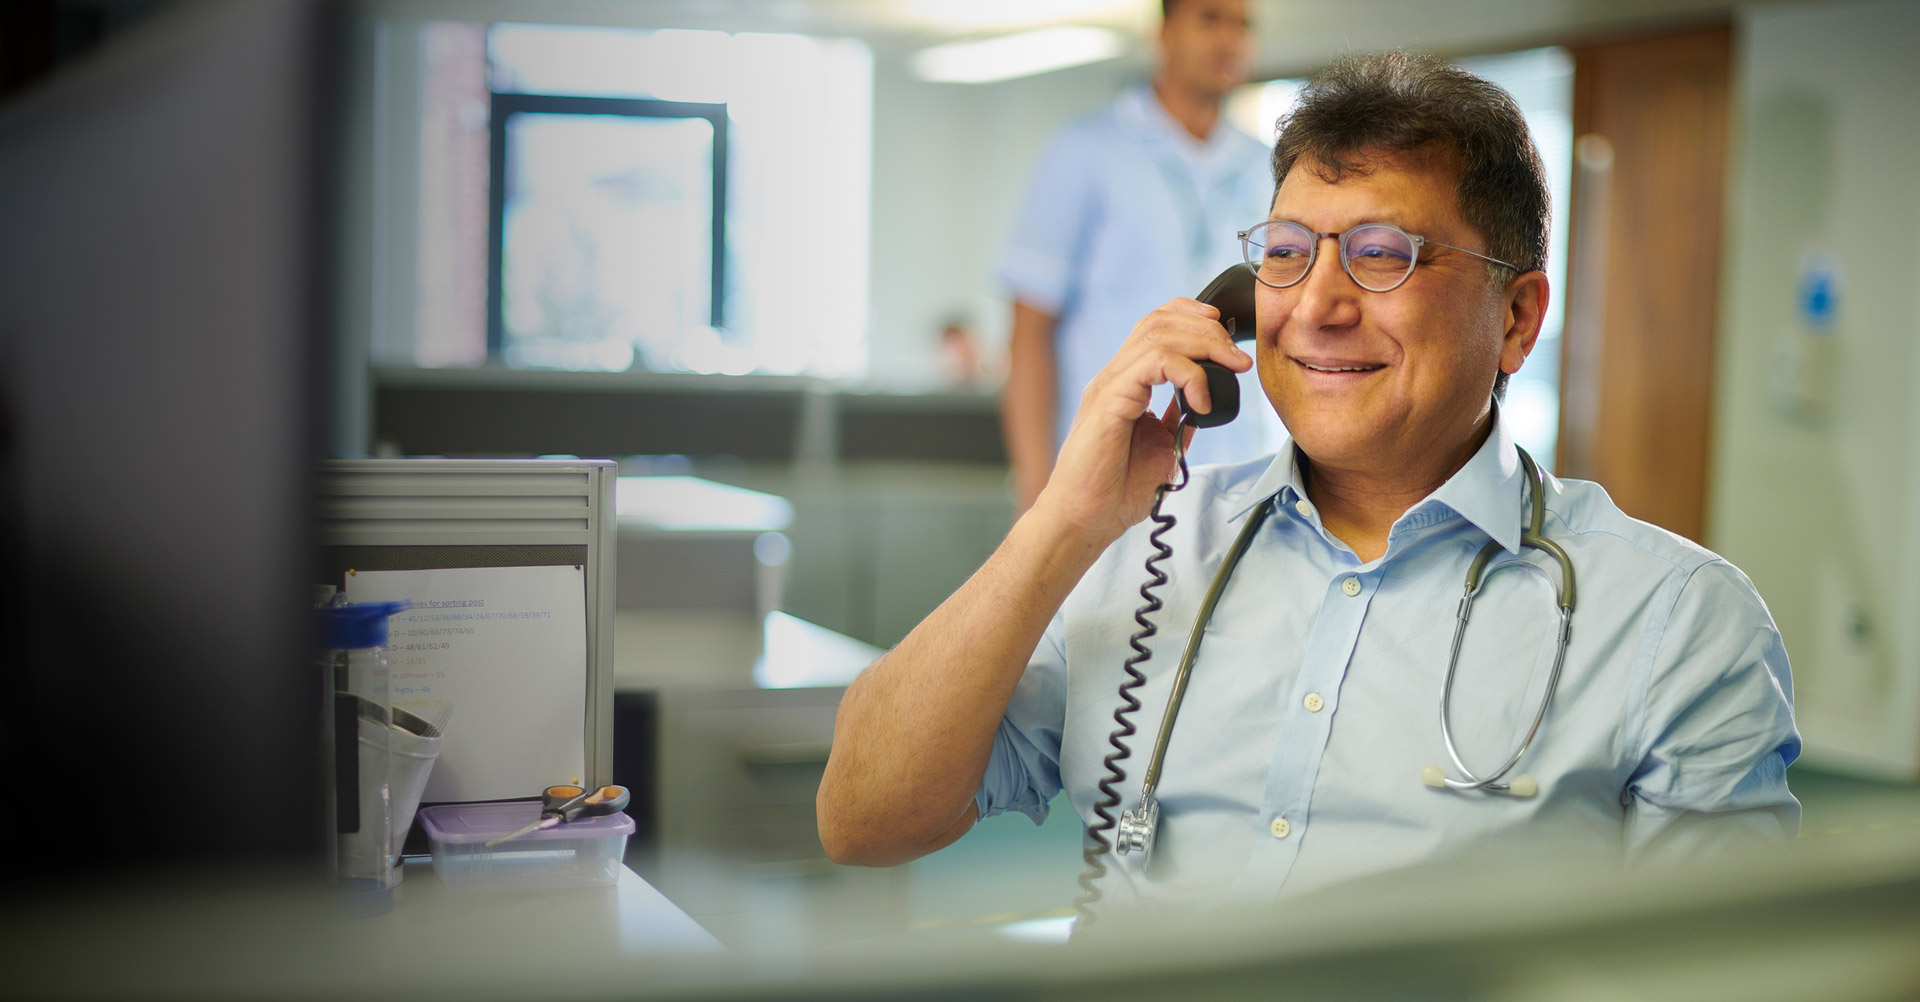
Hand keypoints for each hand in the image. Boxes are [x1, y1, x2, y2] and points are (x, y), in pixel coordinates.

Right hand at [1030, 299, 1251, 543]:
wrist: (1085, 519)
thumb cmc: (1114, 491)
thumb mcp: (1160, 446)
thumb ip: (1176, 421)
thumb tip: (1202, 405)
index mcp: (1125, 383)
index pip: (1155, 325)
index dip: (1192, 316)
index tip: (1226, 335)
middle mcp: (1114, 377)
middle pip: (1160, 321)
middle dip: (1209, 329)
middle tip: (1238, 358)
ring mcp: (1109, 386)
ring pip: (1158, 334)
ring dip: (1205, 345)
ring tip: (1231, 368)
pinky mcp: (1109, 400)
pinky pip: (1153, 363)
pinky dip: (1188, 374)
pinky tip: (1201, 402)